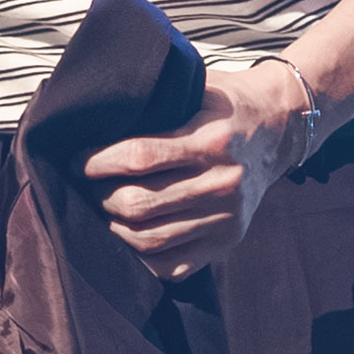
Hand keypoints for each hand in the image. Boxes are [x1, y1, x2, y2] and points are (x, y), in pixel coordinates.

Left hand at [81, 63, 309, 281]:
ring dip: (113, 228)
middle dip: (99, 196)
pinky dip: (142, 257)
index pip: (139, 156)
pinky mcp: (229, 241)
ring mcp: (227, 218)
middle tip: (82, 186)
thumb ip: (155, 102)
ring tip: (98, 211)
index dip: (97, 161)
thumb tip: (92, 111)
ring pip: (151, 239)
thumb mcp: (196, 88)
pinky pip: (174, 265)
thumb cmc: (225, 103)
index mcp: (210, 141)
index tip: (72, 159)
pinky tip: (124, 238)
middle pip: (140, 203)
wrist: (282, 125)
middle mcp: (221, 183)